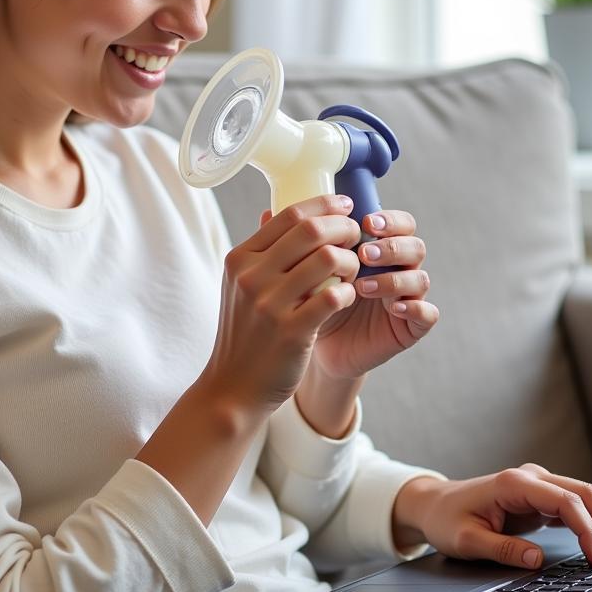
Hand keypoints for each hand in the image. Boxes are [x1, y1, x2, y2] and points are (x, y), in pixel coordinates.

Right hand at [202, 195, 360, 413]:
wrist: (233, 386)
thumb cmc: (246, 331)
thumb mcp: (239, 286)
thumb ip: (260, 251)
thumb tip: (276, 211)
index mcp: (240, 259)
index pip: (289, 214)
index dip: (324, 205)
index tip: (345, 206)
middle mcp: (251, 277)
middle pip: (311, 230)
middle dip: (344, 227)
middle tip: (357, 235)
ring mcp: (269, 305)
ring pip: (327, 259)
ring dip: (350, 260)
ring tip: (353, 269)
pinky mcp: (290, 332)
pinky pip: (333, 298)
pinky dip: (347, 291)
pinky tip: (348, 296)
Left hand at [307, 209, 439, 380]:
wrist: (307, 353)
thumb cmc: (307, 305)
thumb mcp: (300, 273)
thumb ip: (293, 244)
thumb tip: (267, 213)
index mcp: (375, 248)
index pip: (395, 222)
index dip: (386, 218)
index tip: (362, 219)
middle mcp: (395, 269)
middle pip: (414, 243)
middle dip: (392, 244)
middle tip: (364, 250)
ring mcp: (406, 297)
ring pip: (420, 277)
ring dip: (394, 277)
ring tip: (363, 284)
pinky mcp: (410, 327)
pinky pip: (427, 314)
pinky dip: (414, 307)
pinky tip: (393, 307)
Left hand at [392, 463, 591, 568]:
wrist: (434, 504)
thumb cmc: (447, 520)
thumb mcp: (467, 541)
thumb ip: (502, 549)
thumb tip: (537, 561)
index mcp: (513, 484)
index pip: (564, 501)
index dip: (586, 529)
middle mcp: (530, 477)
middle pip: (583, 492)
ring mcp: (537, 484)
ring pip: (584, 494)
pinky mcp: (539, 497)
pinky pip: (575, 503)